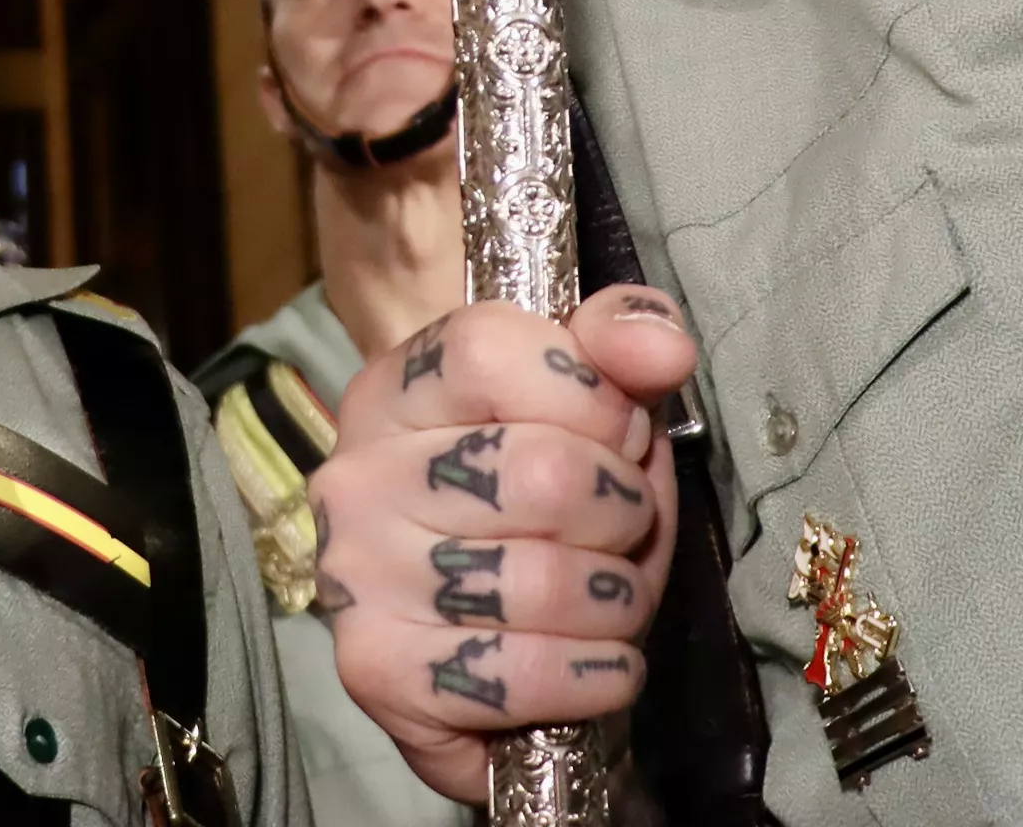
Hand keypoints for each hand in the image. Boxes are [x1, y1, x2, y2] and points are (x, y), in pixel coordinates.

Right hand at [313, 288, 697, 802]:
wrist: (473, 645)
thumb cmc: (533, 505)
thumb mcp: (581, 406)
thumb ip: (618, 346)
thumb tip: (665, 349)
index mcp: (393, 391)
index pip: (487, 350)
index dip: (589, 393)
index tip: (620, 430)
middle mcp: (357, 477)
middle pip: (541, 474)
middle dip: (622, 509)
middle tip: (621, 525)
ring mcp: (358, 578)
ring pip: (545, 584)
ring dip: (618, 600)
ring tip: (610, 597)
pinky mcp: (379, 674)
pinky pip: (527, 675)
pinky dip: (597, 674)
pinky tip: (598, 661)